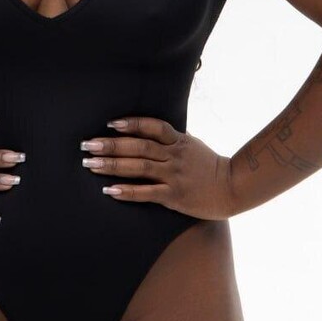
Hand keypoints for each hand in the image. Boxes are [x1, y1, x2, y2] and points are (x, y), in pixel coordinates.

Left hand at [80, 116, 237, 219]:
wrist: (234, 188)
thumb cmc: (209, 166)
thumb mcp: (192, 145)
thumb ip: (172, 139)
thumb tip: (151, 130)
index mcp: (179, 141)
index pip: (152, 127)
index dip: (131, 124)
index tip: (110, 123)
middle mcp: (174, 156)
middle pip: (139, 147)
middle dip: (111, 145)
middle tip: (87, 144)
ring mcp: (174, 176)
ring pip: (139, 168)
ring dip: (112, 165)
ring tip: (91, 164)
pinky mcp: (175, 196)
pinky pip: (147, 193)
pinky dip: (127, 191)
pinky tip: (109, 190)